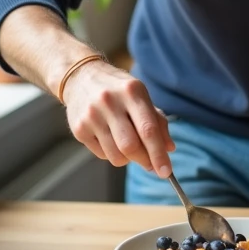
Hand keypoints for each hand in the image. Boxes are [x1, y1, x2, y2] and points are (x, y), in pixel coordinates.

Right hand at [61, 60, 175, 176]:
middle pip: (130, 146)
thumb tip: (169, 148)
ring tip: (130, 147)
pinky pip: (102, 154)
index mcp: (132, 92)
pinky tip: (112, 140)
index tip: (166, 172)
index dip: (158, 154)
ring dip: (129, 160)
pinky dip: (113, 154)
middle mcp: (110, 102)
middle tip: (151, 165)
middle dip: (144, 161)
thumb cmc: (118, 89)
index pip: (148, 129)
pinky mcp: (79, 128)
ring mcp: (92, 116)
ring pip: (116, 155)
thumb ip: (157, 121)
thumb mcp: (141, 95)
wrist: (81, 77)